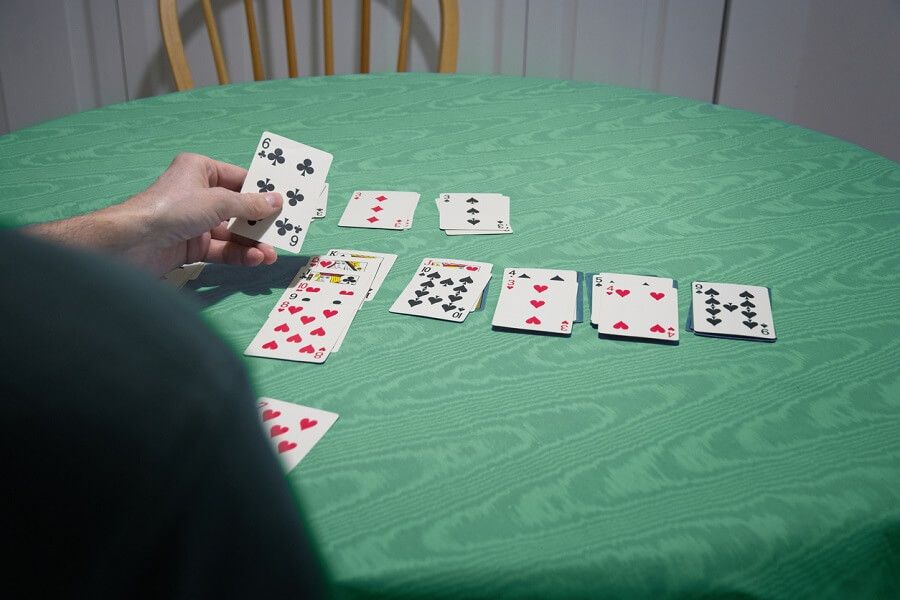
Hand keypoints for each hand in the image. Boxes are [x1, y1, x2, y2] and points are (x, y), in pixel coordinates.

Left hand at [26, 153, 282, 275]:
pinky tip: (256, 259)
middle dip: (260, 221)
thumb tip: (277, 201)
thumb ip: (249, 205)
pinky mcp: (191, 246)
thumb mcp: (217, 202)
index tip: (286, 200)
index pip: (239, 178)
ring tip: (272, 252)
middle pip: (238, 208)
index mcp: (200, 170)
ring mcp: (195, 222)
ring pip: (232, 232)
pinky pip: (222, 250)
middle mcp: (198, 194)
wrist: (132, 243)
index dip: (262, 189)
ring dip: (252, 242)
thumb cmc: (171, 209)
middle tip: (284, 229)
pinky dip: (239, 254)